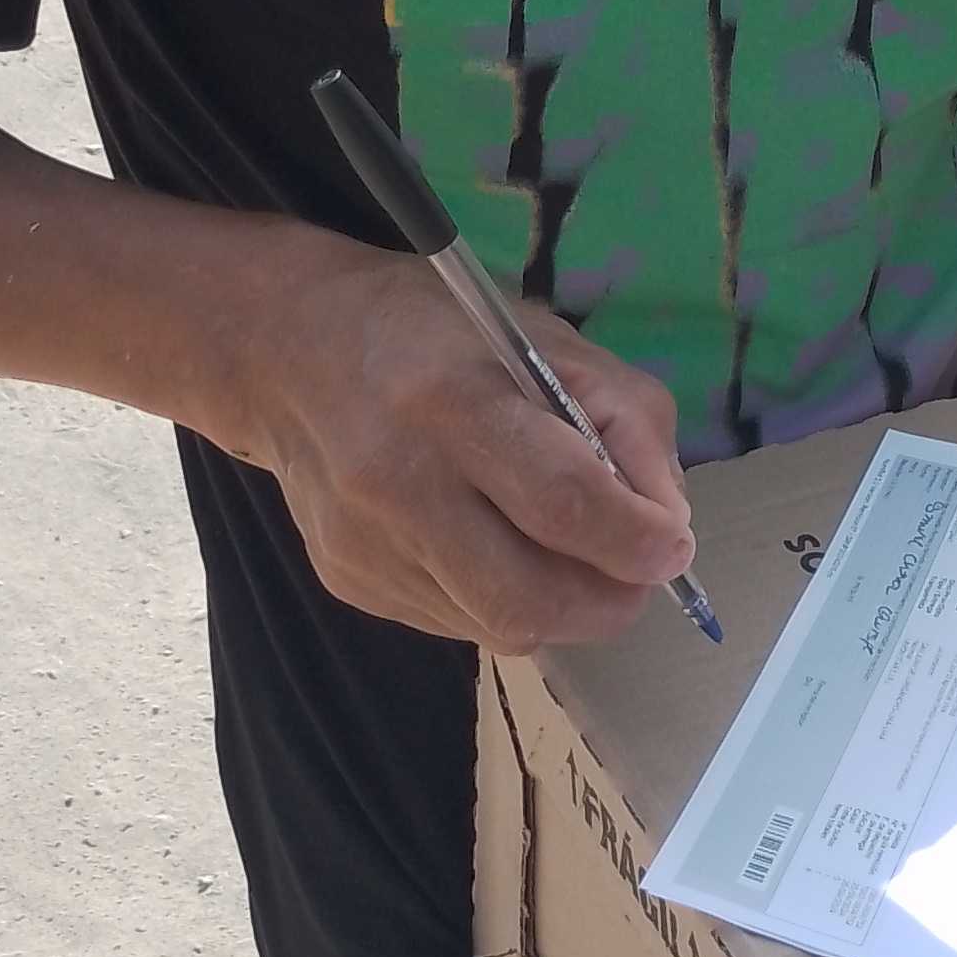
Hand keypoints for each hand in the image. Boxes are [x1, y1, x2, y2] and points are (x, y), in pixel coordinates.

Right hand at [227, 235, 694, 651]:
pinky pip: (457, 624)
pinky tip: (499, 548)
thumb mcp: (542, 336)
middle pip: (529, 596)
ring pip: (499, 626)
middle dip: (609, 601)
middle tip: (637, 573)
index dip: (636, 540)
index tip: (671, 545)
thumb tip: (667, 524)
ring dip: (562, 607)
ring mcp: (365, 544)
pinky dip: (504, 602)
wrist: (285, 350)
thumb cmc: (432, 330)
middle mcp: (398, 482)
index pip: (563, 502)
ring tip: (575, 557)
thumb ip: (625, 417)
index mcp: (453, 400)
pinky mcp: (347, 581)